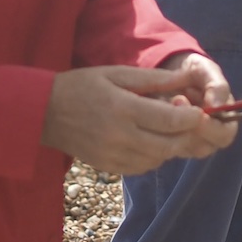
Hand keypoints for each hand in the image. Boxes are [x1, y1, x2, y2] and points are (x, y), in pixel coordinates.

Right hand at [44, 64, 236, 174]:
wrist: (42, 112)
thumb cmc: (81, 86)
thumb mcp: (116, 74)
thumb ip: (153, 79)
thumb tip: (186, 79)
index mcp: (123, 108)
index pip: (170, 119)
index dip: (192, 117)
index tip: (199, 110)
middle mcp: (119, 136)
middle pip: (170, 144)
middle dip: (186, 134)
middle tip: (190, 122)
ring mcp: (113, 155)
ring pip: (159, 159)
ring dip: (170, 146)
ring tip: (167, 129)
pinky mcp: (108, 167)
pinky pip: (142, 167)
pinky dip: (153, 156)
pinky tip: (148, 141)